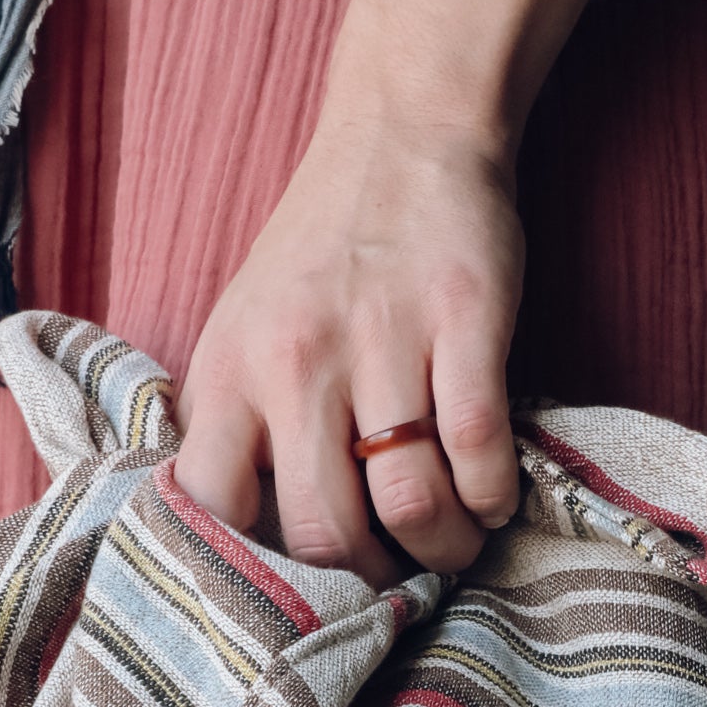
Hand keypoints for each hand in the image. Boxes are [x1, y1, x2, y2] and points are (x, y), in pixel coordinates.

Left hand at [174, 0, 627, 580]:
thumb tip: (253, 549)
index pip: (213, 510)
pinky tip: (492, 494)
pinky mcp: (465, 318)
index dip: (262, 568)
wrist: (402, 132)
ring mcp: (381, 338)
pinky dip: (493, 496)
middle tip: (395, 568)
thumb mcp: (244, 332)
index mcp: (227, 370)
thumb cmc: (322, 254)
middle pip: (324, 530)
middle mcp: (293, 359)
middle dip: (369, 574)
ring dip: (444, 546)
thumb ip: (239, 426)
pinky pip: (481, 450)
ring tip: (455, 540)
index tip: (304, 575)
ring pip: (410, 504)